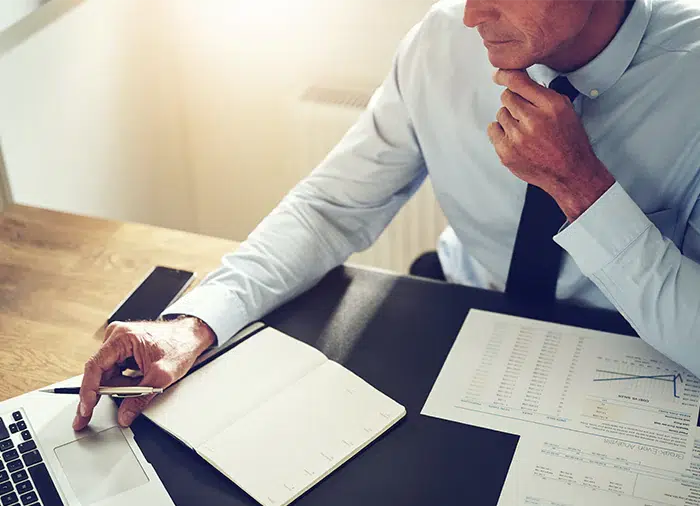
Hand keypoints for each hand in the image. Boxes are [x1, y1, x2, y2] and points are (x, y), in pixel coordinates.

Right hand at [73, 317, 215, 429]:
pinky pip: (116, 370)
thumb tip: (124, 416)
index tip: (86, 409)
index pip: (95, 367)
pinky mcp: (124, 349)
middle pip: (99, 371)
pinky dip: (124, 381)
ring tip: (141, 384)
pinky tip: (139, 381)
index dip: (88, 391)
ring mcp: (119, 342)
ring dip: (119, 387)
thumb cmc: (180, 346)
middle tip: (87, 417)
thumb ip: (140, 398)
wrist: (193, 336)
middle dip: (101, 393)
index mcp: (122, 337)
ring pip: (108, 373)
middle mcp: (117, 336)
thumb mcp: (162, 376)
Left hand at [488, 69, 614, 220]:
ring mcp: (518, 138)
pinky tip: (515, 138)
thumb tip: (518, 80)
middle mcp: (533, 120)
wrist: (570, 173)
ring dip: (509, 118)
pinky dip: (501, 132)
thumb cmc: (569, 141)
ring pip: (500, 113)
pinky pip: (493, 130)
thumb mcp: (565, 109)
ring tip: (524, 129)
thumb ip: (542, 93)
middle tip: (524, 113)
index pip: (518, 81)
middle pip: (507, 96)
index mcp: (550, 105)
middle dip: (514, 101)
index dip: (505, 75)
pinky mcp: (507, 153)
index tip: (499, 74)